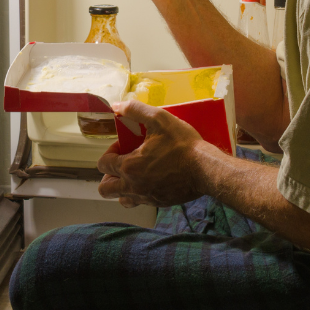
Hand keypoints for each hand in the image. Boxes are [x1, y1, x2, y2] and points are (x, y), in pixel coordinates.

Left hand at [97, 99, 211, 207]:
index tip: (124, 145)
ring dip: (121, 188)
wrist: (205, 168)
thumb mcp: (159, 119)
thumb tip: (116, 106)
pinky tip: (150, 181)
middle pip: (105, 188)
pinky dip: (138, 194)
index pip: (103, 164)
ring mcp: (146, 197)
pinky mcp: (159, 203)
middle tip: (123, 164)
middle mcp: (133, 186)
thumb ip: (134, 110)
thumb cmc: (182, 144)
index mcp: (129, 166)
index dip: (110, 152)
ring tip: (134, 175)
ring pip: (121, 199)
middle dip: (109, 175)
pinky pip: (139, 203)